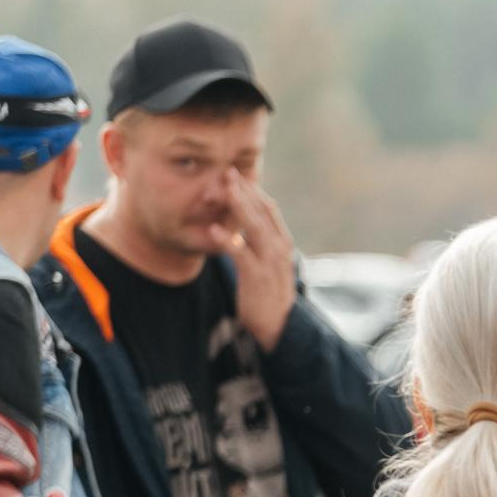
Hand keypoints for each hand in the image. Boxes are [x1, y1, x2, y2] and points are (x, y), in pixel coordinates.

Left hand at [227, 170, 297, 349]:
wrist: (277, 326)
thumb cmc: (268, 294)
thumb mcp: (267, 264)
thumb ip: (259, 244)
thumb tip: (245, 226)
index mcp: (282, 243)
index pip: (269, 209)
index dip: (254, 191)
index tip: (237, 174)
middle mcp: (279, 249)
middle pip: (262, 212)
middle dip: (245, 191)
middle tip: (227, 170)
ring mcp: (269, 262)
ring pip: (254, 228)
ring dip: (239, 207)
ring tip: (224, 189)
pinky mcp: (257, 277)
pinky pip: (241, 254)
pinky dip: (228, 240)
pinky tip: (214, 229)